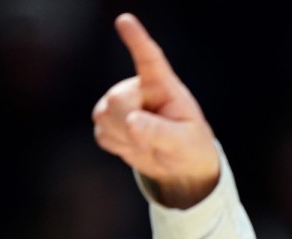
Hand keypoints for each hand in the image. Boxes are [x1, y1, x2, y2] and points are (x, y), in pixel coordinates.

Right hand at [92, 14, 220, 208]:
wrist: (179, 165)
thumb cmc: (189, 147)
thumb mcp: (184, 142)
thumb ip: (161, 132)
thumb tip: (131, 121)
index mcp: (164, 85)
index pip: (149, 58)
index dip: (136, 39)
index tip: (124, 20)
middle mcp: (138, 88)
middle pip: (117, 99)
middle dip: (129, 125)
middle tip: (152, 141)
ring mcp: (120, 102)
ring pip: (103, 116)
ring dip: (124, 138)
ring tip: (146, 142)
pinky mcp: (107, 120)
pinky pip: (102, 134)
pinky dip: (118, 145)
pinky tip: (134, 145)